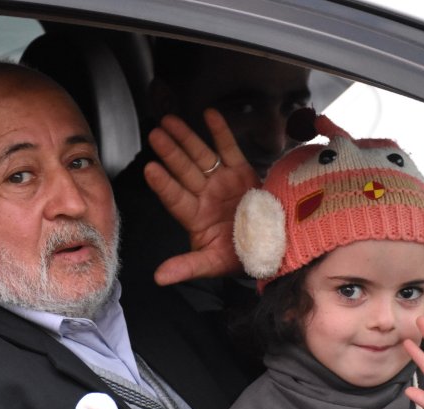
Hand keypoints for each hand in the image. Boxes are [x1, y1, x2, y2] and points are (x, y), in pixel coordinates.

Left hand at [143, 109, 260, 284]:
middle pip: (184, 171)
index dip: (164, 184)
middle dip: (170, 153)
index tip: (150, 169)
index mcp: (196, 217)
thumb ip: (187, 266)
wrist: (273, 247)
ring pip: (201, 156)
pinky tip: (208, 114)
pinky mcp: (242, 172)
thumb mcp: (213, 264)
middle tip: (155, 135)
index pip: (175, 198)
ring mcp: (222, 182)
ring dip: (186, 138)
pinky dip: (220, 132)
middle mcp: (205, 196)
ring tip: (169, 121)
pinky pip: (229, 149)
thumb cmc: (240, 257)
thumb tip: (158, 278)